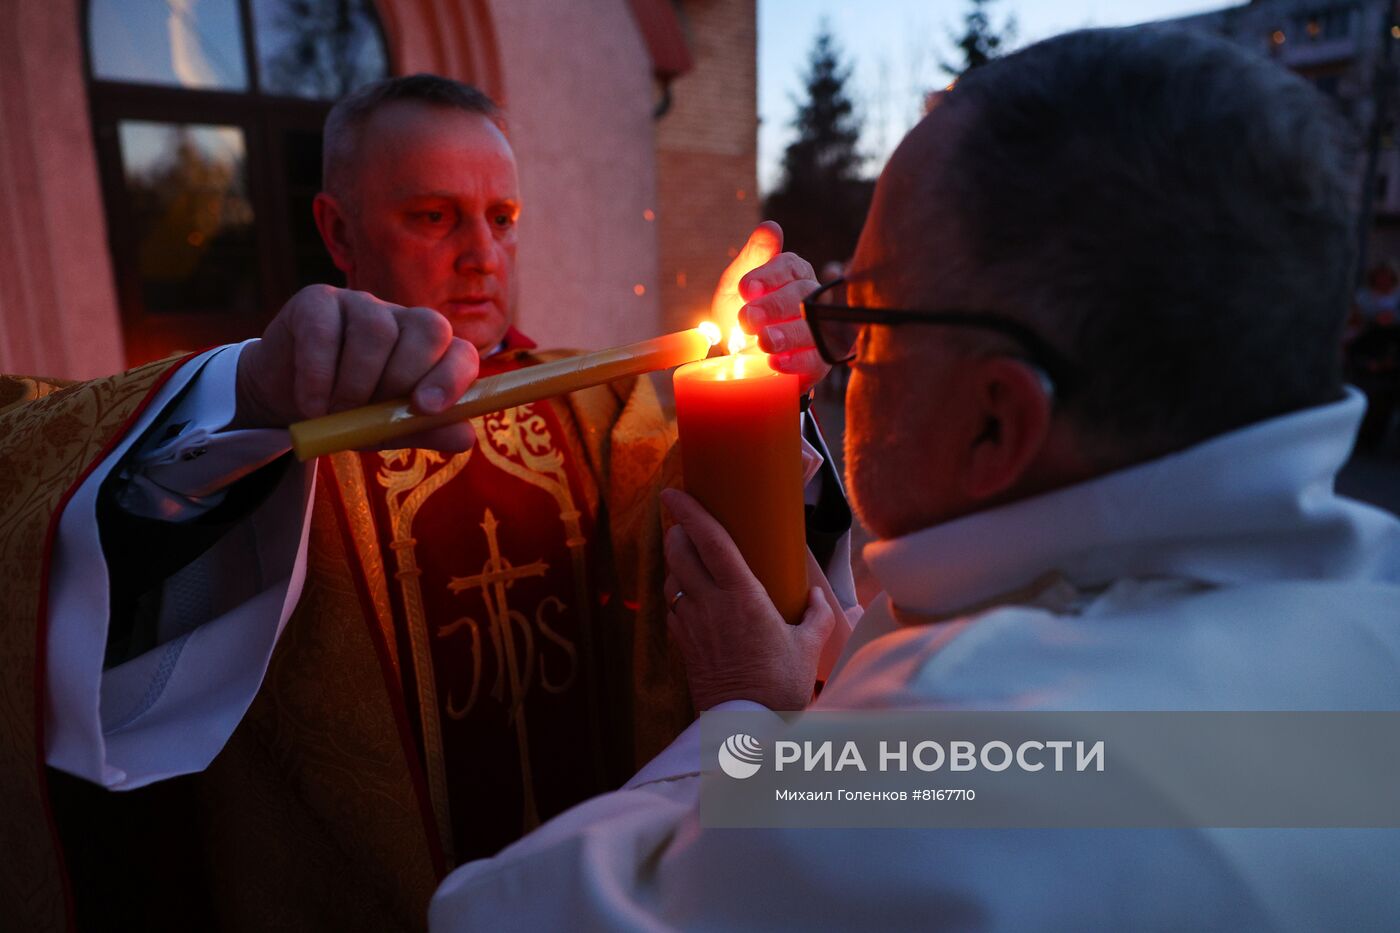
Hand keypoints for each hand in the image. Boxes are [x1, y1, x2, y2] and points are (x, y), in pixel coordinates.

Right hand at [233, 285, 479, 450]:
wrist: (288, 402)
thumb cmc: (351, 414)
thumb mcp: (390, 430)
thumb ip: (426, 431)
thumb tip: (465, 438)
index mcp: (433, 351)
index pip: (463, 352)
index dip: (452, 378)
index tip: (425, 409)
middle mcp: (405, 320)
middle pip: (429, 330)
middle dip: (401, 381)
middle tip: (368, 416)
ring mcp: (363, 304)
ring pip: (378, 330)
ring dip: (356, 385)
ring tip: (336, 414)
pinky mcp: (318, 300)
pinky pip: (325, 331)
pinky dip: (318, 377)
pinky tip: (312, 405)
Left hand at [661, 488, 834, 710]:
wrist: (746, 729)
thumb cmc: (780, 685)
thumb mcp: (808, 646)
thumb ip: (817, 615)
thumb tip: (819, 596)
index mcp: (742, 595)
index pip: (709, 540)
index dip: (689, 511)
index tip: (674, 491)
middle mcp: (710, 604)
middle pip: (678, 552)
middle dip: (677, 532)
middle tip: (688, 525)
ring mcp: (691, 625)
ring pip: (671, 579)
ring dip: (677, 564)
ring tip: (692, 560)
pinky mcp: (683, 645)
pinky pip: (672, 610)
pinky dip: (678, 597)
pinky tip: (694, 602)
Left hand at [713, 222, 831, 394]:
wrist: (739, 359)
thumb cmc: (741, 314)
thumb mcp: (735, 286)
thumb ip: (752, 257)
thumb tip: (770, 227)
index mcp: (794, 274)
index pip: (789, 266)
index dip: (769, 276)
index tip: (745, 288)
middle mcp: (812, 299)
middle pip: (802, 296)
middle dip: (774, 306)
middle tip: (746, 319)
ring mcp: (819, 331)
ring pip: (813, 328)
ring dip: (787, 334)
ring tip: (763, 341)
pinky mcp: (820, 362)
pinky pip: (816, 361)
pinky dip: (796, 362)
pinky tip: (775, 362)